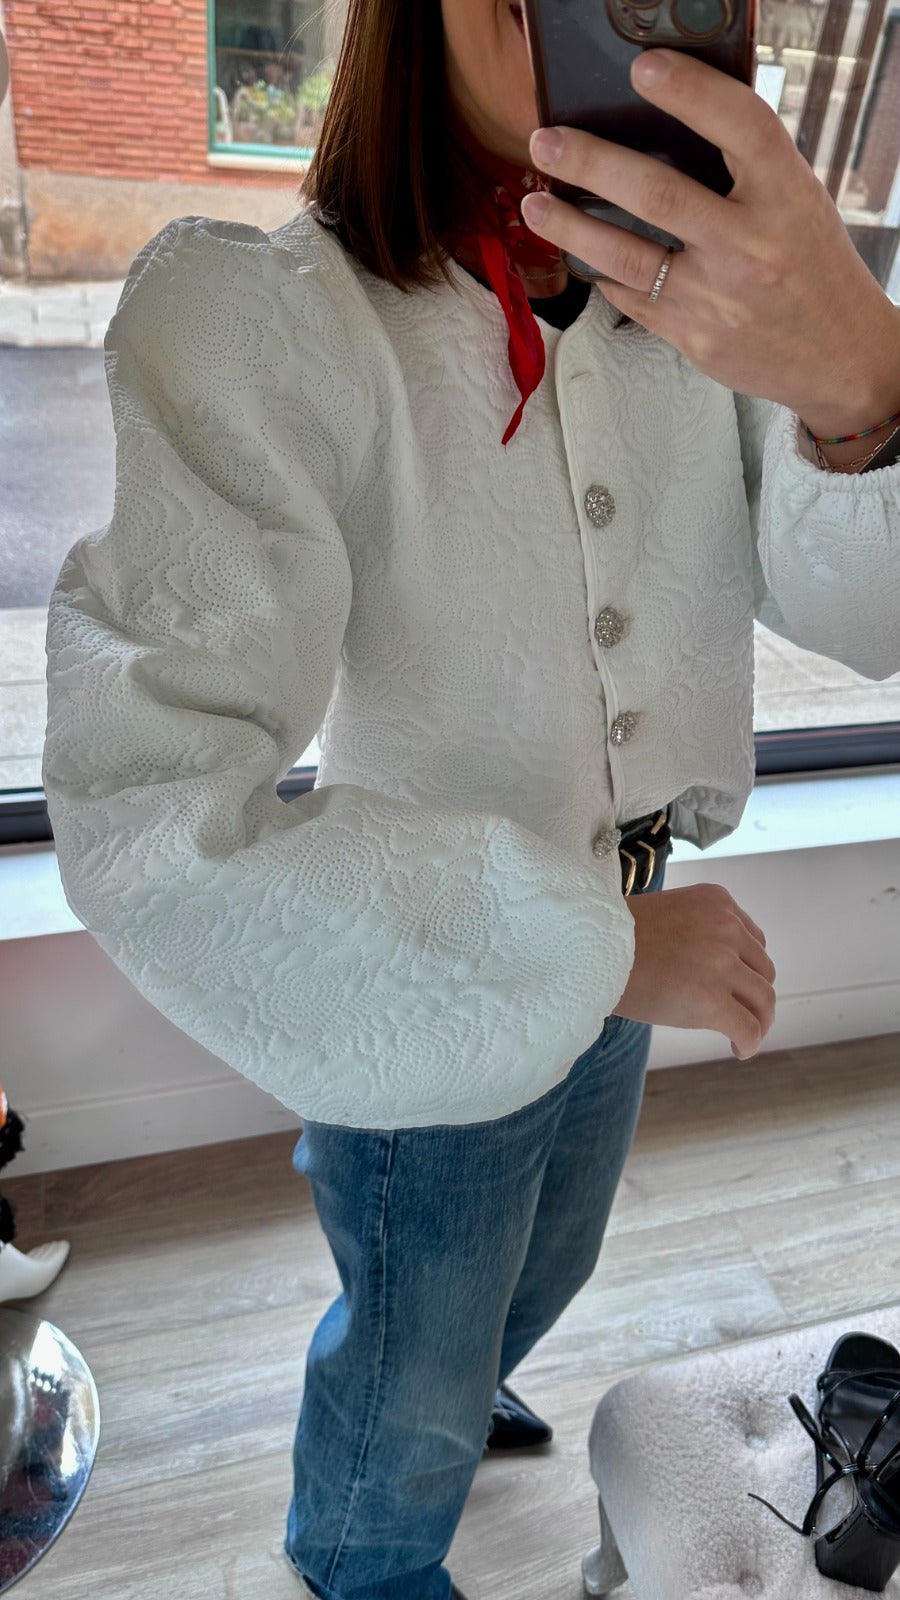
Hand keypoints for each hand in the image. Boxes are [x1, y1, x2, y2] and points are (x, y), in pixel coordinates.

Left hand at [519, 49, 899, 430]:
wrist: (839, 356)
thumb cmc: (813, 269)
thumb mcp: (798, 203)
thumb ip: (746, 170)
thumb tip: (670, 127)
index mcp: (786, 197)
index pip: (739, 126)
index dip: (690, 92)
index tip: (643, 70)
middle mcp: (750, 245)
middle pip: (657, 193)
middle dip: (590, 163)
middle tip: (546, 143)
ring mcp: (717, 296)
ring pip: (625, 255)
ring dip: (570, 227)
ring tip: (535, 205)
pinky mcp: (693, 337)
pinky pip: (630, 298)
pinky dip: (602, 273)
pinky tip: (582, 255)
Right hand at [612, 883, 775, 1059]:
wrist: (587, 952)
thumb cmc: (612, 937)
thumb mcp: (667, 915)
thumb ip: (697, 932)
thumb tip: (711, 971)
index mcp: (717, 901)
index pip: (753, 940)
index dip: (747, 968)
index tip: (737, 985)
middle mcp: (727, 928)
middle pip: (763, 970)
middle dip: (754, 994)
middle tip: (741, 1013)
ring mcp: (722, 964)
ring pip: (763, 1000)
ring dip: (759, 1021)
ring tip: (744, 1036)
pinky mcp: (712, 1001)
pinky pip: (748, 1028)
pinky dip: (750, 1042)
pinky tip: (739, 1050)